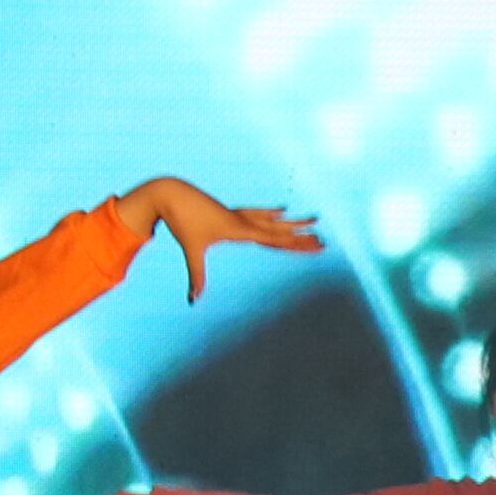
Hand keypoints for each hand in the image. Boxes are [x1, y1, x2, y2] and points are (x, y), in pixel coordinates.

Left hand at [136, 182, 323, 302]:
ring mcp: (238, 214)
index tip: (315, 245)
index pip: (275, 239)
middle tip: (324, 242)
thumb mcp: (192, 249)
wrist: (171, 193)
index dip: (296, 244)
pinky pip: (257, 213)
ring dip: (292, 224)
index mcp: (239, 229)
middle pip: (280, 231)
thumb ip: (196, 275)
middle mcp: (243, 221)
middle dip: (302, 238)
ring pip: (273, 220)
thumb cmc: (181, 222)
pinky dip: (271, 213)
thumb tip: (193, 301)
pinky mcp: (231, 211)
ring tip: (313, 220)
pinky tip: (282, 209)